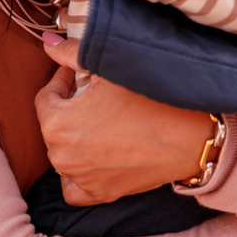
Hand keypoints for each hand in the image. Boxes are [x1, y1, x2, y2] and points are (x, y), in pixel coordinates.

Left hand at [34, 36, 213, 205]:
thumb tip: (48, 43)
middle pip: (54, 124)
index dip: (62, 79)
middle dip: (69, 106)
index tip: (78, 72)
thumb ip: (72, 53)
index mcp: (57, 124)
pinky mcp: (101, 193)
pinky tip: (94, 155)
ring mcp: (81, 178)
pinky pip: (75, 185)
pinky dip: (78, 172)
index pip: (46, 96)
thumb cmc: (150, 99)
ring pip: (64, 152)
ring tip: (99, 119)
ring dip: (75, 135)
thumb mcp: (107, 68)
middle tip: (93, 93)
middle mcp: (61, 157)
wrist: (189, 137)